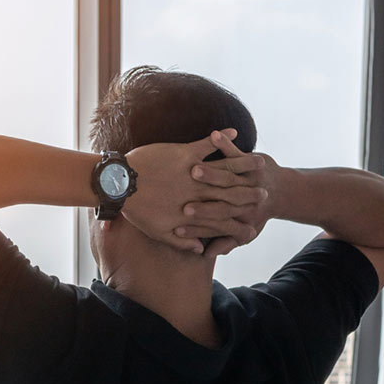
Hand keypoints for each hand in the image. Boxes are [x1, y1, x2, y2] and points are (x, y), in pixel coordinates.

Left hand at [123, 129, 267, 254]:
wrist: (118, 184)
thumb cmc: (135, 209)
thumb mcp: (158, 231)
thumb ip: (181, 241)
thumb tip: (200, 250)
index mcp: (193, 212)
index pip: (223, 219)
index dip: (239, 221)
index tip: (254, 223)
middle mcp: (198, 193)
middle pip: (231, 194)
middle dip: (249, 194)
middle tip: (265, 191)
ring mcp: (193, 172)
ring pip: (225, 170)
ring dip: (244, 166)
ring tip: (260, 163)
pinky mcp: (184, 153)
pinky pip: (208, 144)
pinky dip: (221, 138)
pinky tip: (234, 133)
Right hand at [180, 130, 278, 257]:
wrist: (285, 193)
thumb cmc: (257, 215)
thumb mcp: (242, 235)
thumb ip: (223, 243)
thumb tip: (206, 254)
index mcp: (236, 216)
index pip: (214, 221)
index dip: (196, 226)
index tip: (178, 227)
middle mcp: (241, 197)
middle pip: (219, 198)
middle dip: (201, 199)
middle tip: (183, 203)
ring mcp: (246, 177)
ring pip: (228, 174)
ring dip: (212, 172)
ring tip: (195, 169)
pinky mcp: (248, 160)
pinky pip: (235, 151)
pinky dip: (225, 142)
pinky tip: (214, 134)